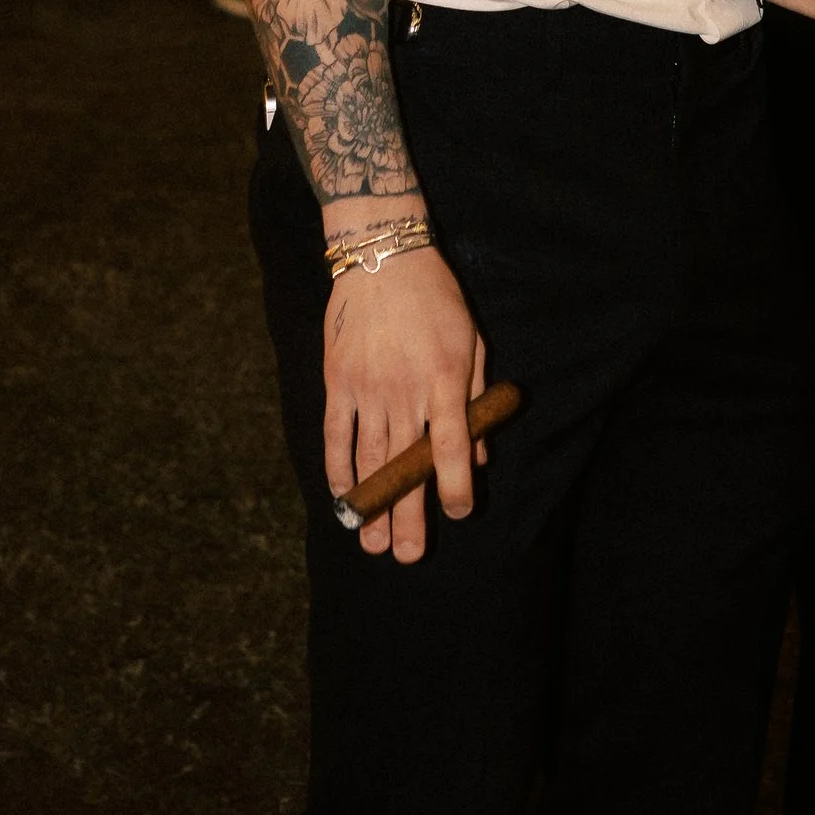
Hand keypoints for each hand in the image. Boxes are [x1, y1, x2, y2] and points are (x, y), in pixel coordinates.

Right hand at [321, 236, 486, 562]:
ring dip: (371, 502)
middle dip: (408, 513)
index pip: (449, 444)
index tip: (458, 513)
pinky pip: (336, 432)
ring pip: (369, 456)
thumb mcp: (473, 342)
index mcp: (446, 378)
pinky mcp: (338, 380)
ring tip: (372, 542)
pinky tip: (342, 496)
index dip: (453, 484)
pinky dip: (337, 466)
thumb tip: (478, 455)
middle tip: (408, 556)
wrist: (383, 258)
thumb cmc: (438, 300)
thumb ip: (476, 399)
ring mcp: (367, 385)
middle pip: (405, 462)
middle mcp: (405, 388)